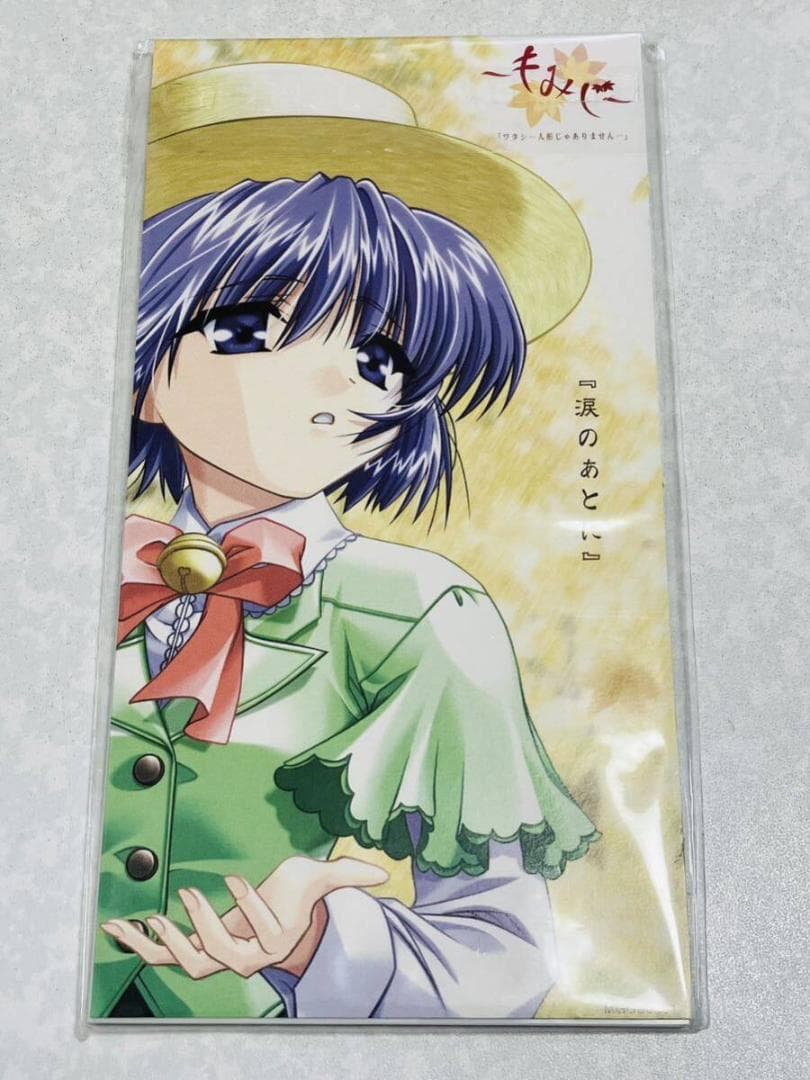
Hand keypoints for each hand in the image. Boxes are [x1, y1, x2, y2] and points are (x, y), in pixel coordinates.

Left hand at [101, 855, 387, 979]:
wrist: (277, 922)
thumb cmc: (296, 898)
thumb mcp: (319, 879)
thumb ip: (348, 874)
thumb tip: (384, 871)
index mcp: (274, 942)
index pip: (263, 934)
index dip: (249, 909)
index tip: (234, 877)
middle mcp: (244, 957)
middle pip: (218, 958)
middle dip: (203, 930)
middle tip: (188, 896)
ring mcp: (216, 955)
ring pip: (186, 964)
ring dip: (162, 946)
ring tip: (144, 922)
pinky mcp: (194, 949)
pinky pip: (162, 955)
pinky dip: (138, 943)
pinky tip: (117, 926)